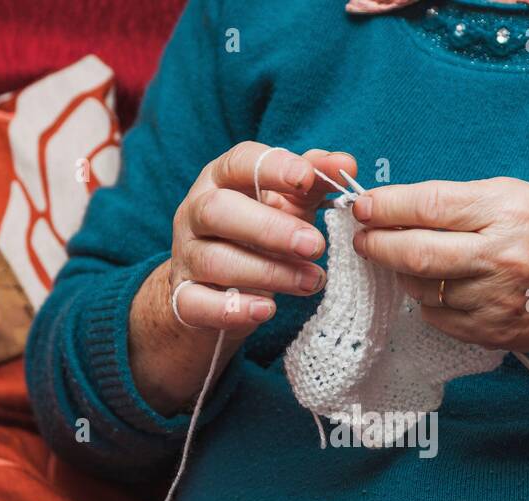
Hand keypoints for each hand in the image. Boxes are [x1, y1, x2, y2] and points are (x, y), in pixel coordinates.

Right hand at [128, 143, 355, 413]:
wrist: (211, 292)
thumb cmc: (254, 238)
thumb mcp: (285, 206)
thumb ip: (313, 183)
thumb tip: (345, 162)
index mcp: (220, 181)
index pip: (238, 163)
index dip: (272, 168)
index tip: (307, 178)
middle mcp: (195, 214)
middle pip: (218, 211)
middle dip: (270, 228)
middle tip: (316, 245)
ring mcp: (186, 257)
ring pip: (215, 260)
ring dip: (269, 272)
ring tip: (312, 282)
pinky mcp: (184, 299)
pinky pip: (197, 304)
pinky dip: (232, 309)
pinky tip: (266, 310)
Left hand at [350, 177, 528, 361]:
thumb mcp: (524, 198)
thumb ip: (465, 202)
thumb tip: (405, 205)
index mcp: (509, 213)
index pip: (430, 206)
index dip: (387, 206)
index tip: (362, 205)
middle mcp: (500, 258)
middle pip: (415, 252)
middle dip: (377, 243)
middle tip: (363, 237)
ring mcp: (493, 301)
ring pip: (420, 287)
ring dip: (403, 272)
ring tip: (409, 258)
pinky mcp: (489, 332)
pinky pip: (436, 316)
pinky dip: (427, 299)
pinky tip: (440, 286)